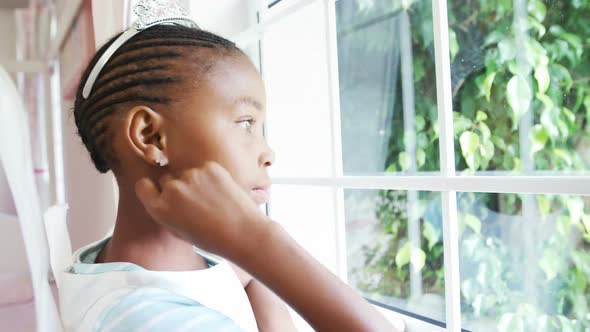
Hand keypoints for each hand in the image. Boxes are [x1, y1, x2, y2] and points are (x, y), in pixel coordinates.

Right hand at [135, 161, 265, 256]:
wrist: (243, 232)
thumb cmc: (212, 238)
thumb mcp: (179, 231)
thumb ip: (167, 212)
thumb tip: (164, 196)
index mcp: (161, 209)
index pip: (143, 186)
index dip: (152, 189)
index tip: (161, 192)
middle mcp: (172, 190)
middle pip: (167, 180)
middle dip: (177, 187)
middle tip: (195, 201)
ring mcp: (191, 176)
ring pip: (187, 173)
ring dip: (195, 182)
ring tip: (212, 200)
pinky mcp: (209, 167)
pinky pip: (204, 168)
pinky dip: (210, 176)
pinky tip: (221, 192)